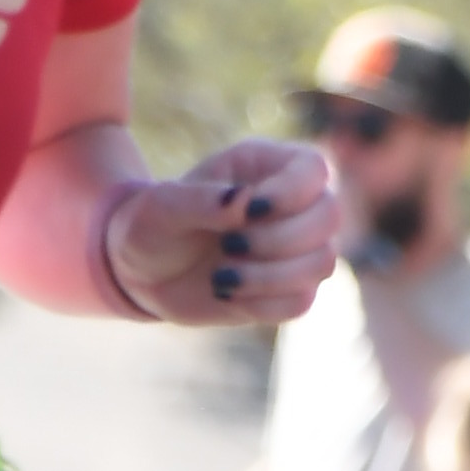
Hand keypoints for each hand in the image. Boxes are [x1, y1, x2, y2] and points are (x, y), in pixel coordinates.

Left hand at [97, 142, 338, 327]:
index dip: (292, 192)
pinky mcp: (286, 289)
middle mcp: (290, 204)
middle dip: (280, 240)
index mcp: (265, 166)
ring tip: (221, 276)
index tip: (250, 211)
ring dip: (272, 277)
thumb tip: (244, 203)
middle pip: (329, 216)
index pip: (313, 168)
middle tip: (229, 246)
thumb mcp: (161, 208)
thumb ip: (201, 200)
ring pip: (323, 262)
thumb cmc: (151, 224)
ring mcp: (294, 248)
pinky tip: (227, 293)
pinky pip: (302, 301)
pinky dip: (265, 303)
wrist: (140, 270)